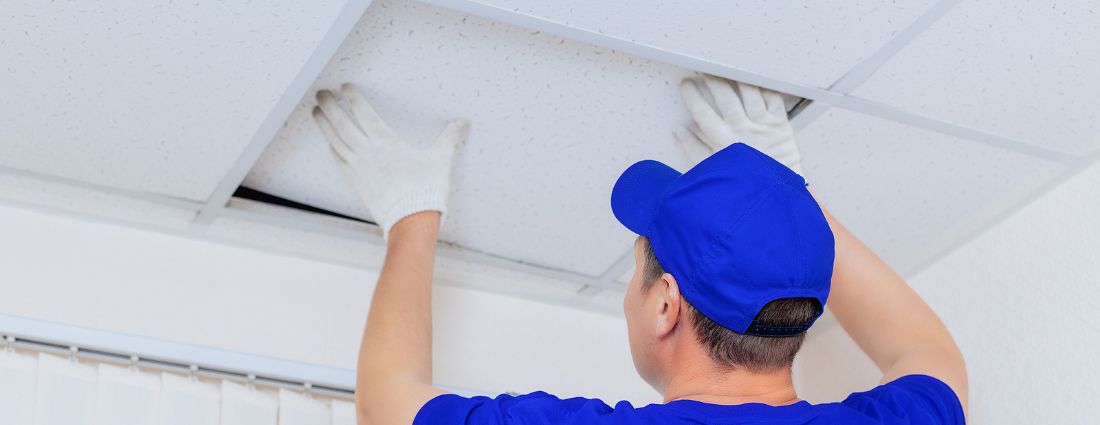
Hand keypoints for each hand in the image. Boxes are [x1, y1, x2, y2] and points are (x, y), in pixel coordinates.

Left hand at [312, 83, 469, 239]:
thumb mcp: (440, 160)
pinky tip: (329, 143)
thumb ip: (449, 138)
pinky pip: (339, 160)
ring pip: (335, 140)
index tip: (345, 87)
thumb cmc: (426, 189)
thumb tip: (463, 123)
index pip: (364, 114)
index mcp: (386, 142)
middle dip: (331, 107)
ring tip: (316, 112)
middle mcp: (367, 152)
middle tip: (321, 93)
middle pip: (342, 124)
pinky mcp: (356, 182)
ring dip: (324, 125)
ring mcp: (358, 168)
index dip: (353, 98)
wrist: (410, 220)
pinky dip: (332, 148)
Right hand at [675, 75, 803, 176]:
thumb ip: (692, 148)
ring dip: (737, 78)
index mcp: (725, 142)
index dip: (692, 95)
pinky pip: (773, 97)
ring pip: (750, 91)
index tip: (685, 84)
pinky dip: (764, 86)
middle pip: (726, 96)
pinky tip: (755, 80)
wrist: (775, 195)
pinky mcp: (782, 124)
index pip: (703, 112)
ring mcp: (765, 125)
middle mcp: (744, 130)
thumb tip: (677, 129)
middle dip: (712, 79)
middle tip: (704, 71)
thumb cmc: (741, 184)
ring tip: (728, 69)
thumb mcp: (711, 170)